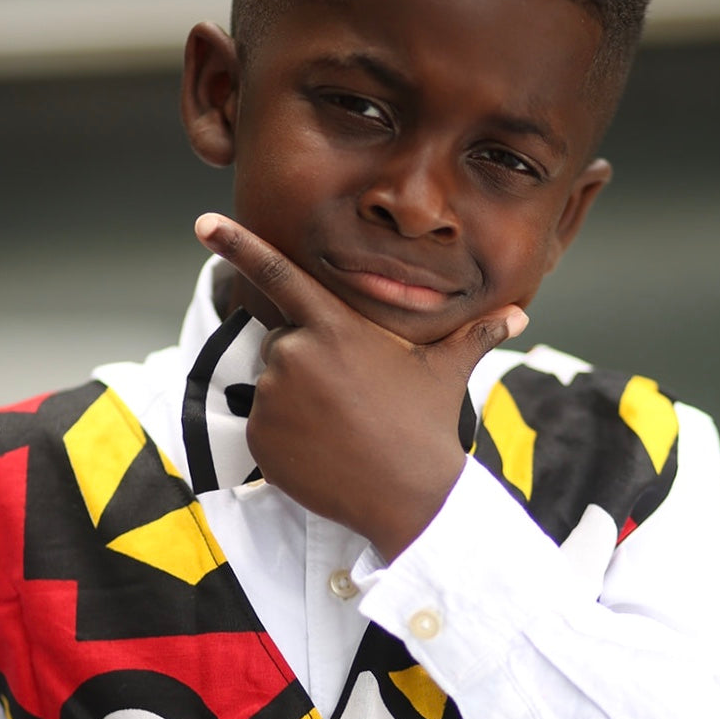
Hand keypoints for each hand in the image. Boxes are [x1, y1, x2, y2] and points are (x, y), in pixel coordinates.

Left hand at [195, 214, 527, 560]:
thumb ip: (474, 336)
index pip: (278, 275)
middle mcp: (295, 354)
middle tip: (350, 401)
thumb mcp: (447, 372)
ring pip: (272, 387)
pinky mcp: (260, 436)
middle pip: (283, 344)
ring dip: (296, 403)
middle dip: (308, 365)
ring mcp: (273, 396)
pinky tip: (321, 452)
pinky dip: (285, 439)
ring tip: (339, 429)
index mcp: (335, 327)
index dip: (238, 244)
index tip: (202, 223)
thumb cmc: (426, 428)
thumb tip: (518, 317)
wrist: (407, 496)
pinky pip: (262, 428)